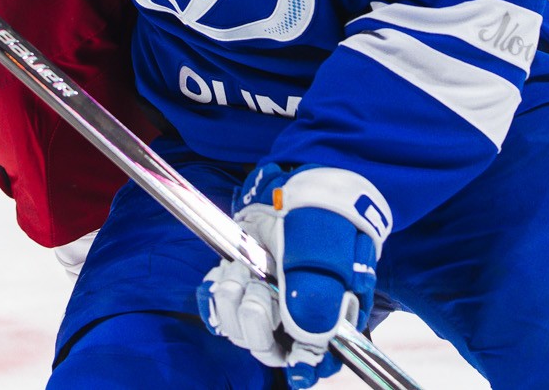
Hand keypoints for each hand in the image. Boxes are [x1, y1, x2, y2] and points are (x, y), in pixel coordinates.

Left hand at [198, 165, 390, 387]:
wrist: (295, 183)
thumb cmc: (322, 218)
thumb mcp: (327, 255)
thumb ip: (318, 302)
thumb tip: (308, 348)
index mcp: (330, 314)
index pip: (317, 361)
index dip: (305, 366)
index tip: (295, 362)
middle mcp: (296, 314)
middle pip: (269, 349)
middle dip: (257, 322)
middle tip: (259, 290)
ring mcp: (267, 300)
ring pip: (239, 330)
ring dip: (234, 300)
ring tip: (242, 267)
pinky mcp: (243, 284)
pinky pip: (218, 308)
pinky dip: (218, 290)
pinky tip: (229, 269)